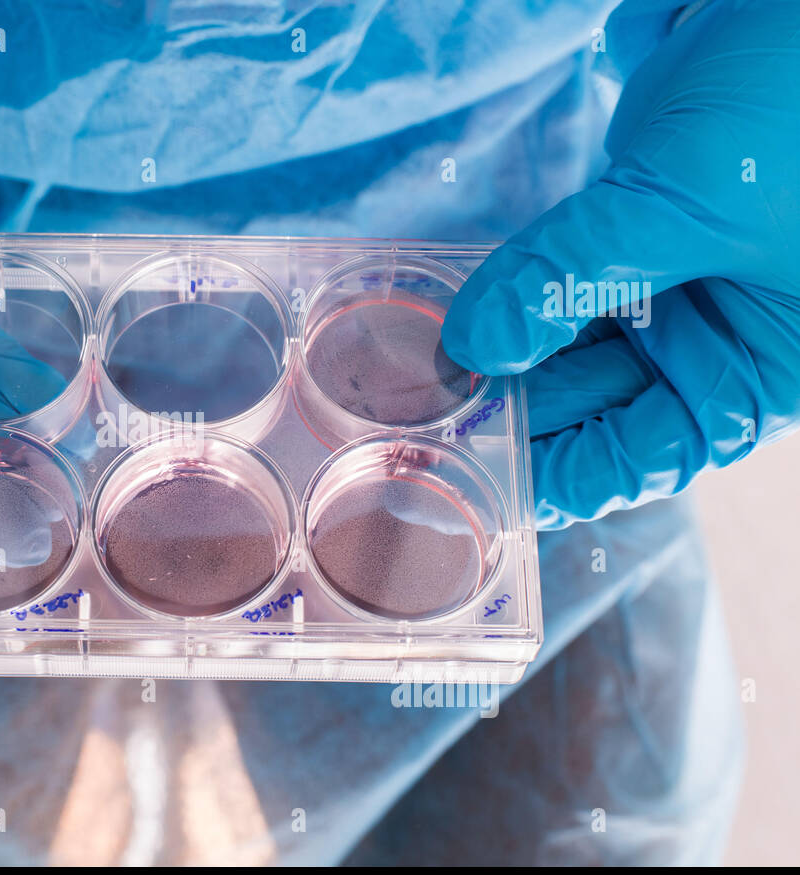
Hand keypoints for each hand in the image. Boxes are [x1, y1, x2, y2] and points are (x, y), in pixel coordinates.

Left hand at [441, 0, 799, 528]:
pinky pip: (557, 270)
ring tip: (409, 366)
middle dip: (502, 404)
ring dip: (493, 347)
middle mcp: (709, 338)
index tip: (458, 472)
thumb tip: (473, 348)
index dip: (547, 473)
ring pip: (561, 338)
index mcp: (752, 371)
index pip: (635, 456)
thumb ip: (577, 276)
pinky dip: (508, 285)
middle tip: (408, 416)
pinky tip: (449, 301)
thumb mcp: (693, 202)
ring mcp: (669, 281)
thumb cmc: (799, 107)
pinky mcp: (634, 225)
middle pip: (585, 401)